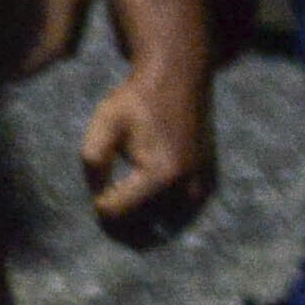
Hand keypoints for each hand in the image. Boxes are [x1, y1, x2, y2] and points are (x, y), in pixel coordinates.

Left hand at [80, 54, 219, 247]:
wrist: (179, 78)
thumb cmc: (137, 99)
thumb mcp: (104, 124)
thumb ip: (94, 162)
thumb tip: (99, 197)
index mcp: (161, 173)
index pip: (119, 212)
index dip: (99, 207)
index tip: (96, 189)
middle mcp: (189, 186)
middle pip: (146, 225)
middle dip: (122, 223)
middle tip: (106, 207)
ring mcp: (204, 186)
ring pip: (168, 223)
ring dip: (145, 222)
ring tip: (124, 206)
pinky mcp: (211, 182)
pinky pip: (184, 212)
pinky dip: (165, 213)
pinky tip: (146, 199)